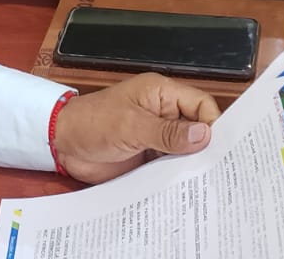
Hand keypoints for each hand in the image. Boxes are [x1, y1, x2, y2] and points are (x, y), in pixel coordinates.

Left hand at [51, 73, 219, 183]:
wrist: (63, 143)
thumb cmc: (94, 123)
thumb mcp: (132, 126)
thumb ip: (167, 132)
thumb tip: (204, 135)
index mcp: (162, 94)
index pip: (200, 104)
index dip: (212, 123)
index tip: (220, 148)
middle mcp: (163, 113)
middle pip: (197, 127)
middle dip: (206, 146)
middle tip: (220, 170)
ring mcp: (157, 136)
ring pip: (186, 149)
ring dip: (191, 164)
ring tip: (207, 184)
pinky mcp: (149, 156)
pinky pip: (170, 165)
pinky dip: (177, 175)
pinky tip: (186, 189)